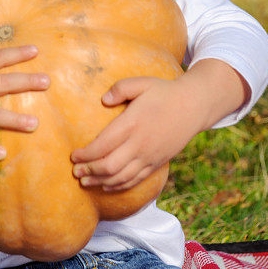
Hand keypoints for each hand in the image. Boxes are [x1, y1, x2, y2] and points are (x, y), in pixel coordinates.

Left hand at [70, 75, 197, 190]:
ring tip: (85, 182)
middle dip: (89, 171)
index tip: (73, 155)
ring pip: (121, 177)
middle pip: (109, 166)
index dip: (86, 155)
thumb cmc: (164, 92)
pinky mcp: (157, 163)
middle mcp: (140, 143)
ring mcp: (150, 156)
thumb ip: (120, 88)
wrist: (194, 106)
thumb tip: (103, 100)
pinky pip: (136, 180)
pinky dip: (119, 186)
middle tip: (75, 172)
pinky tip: (107, 185)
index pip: (103, 145)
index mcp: (132, 123)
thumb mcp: (142, 82)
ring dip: (100, 181)